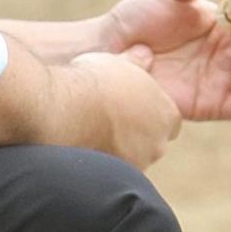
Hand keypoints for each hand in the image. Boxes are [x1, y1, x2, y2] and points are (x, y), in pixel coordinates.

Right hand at [70, 48, 181, 168]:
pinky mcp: (111, 178)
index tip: (129, 106)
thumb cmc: (91, 83)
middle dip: (134, 134)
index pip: (168, 120)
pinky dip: (98, 161)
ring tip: (88, 132)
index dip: (148, 113)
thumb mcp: (118, 62)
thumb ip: (136, 62)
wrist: (62, 109)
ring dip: (115, 149)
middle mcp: (158, 143)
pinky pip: (109, 172)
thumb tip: (144, 53)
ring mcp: (135, 163)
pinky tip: (79, 146)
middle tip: (107, 119)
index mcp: (167, 114)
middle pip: (151, 142)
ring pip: (130, 158)